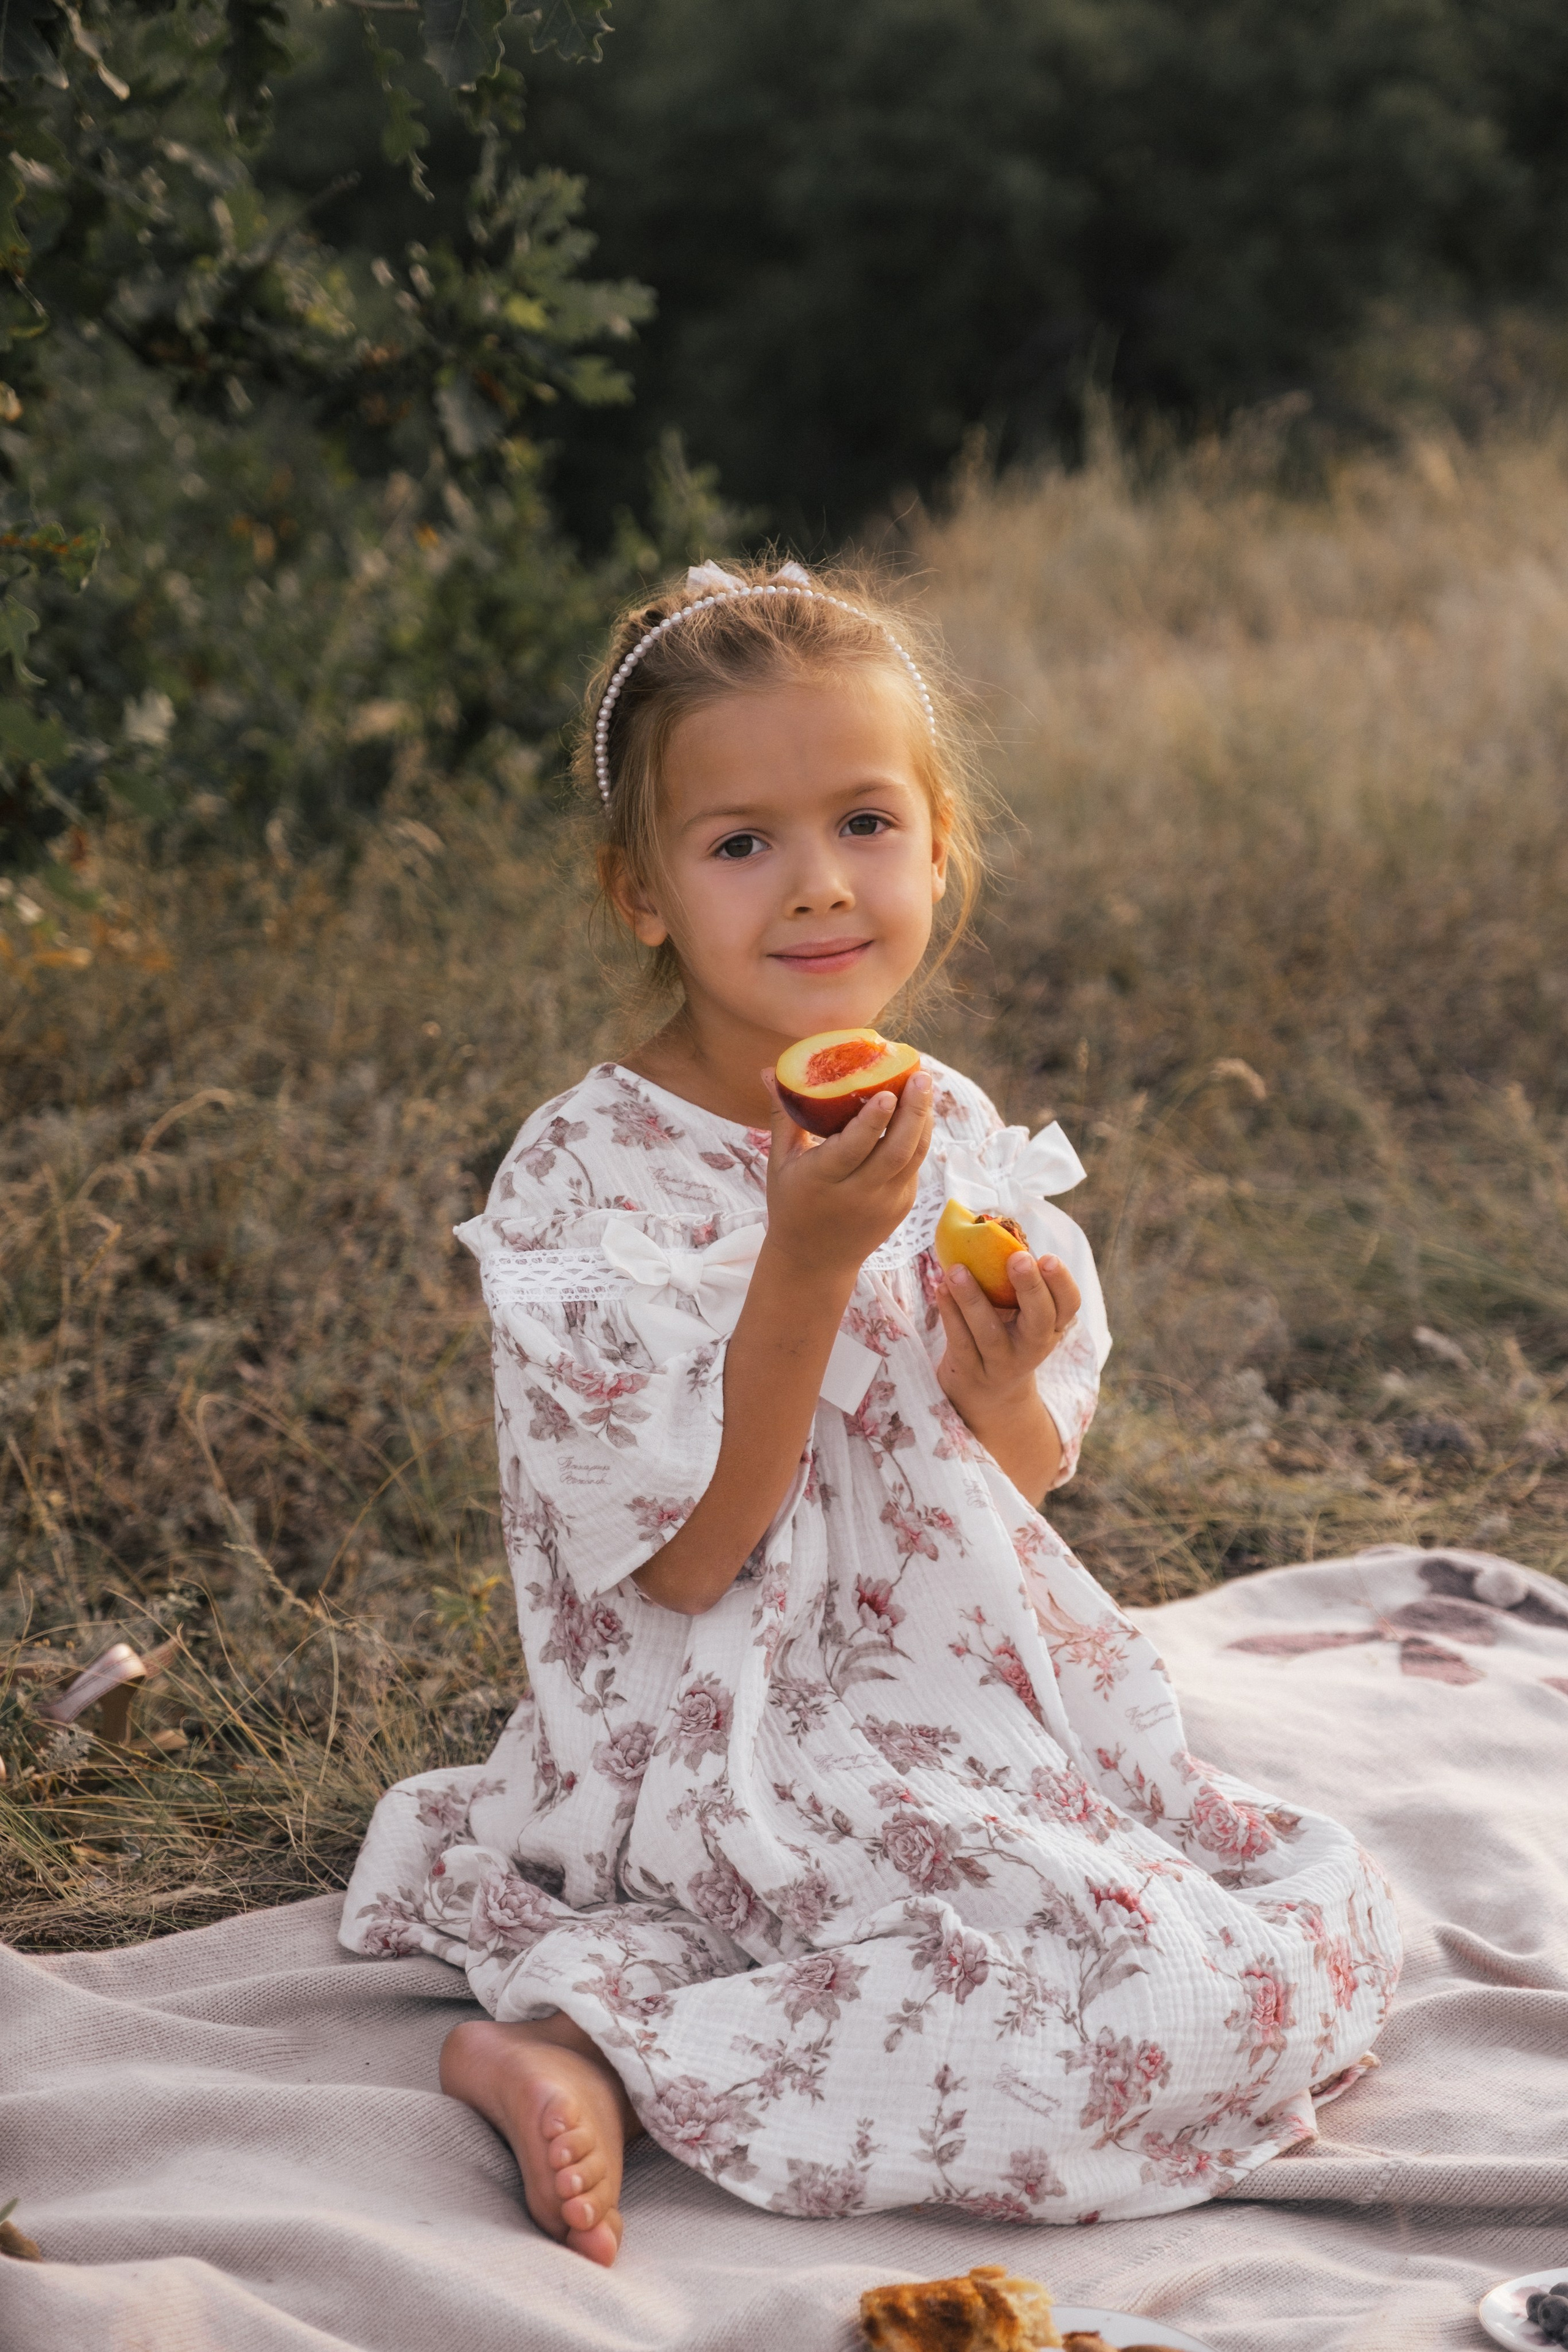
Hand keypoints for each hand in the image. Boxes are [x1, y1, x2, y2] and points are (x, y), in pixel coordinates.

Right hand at [761, 1067, 933, 1286]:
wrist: (815, 1262)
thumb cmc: (792, 1204)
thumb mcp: (780, 1164)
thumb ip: (783, 1117)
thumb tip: (770, 1072)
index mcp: (822, 1182)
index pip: (852, 1149)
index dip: (872, 1122)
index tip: (886, 1092)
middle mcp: (859, 1195)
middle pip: (895, 1151)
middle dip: (912, 1111)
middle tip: (920, 1076)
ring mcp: (885, 1203)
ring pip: (914, 1157)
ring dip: (923, 1119)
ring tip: (925, 1084)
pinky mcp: (902, 1206)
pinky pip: (914, 1166)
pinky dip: (920, 1136)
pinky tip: (920, 1110)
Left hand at [935, 1249, 1081, 1428]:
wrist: (988, 1395)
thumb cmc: (1006, 1335)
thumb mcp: (1022, 1315)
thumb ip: (1016, 1282)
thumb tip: (993, 1228)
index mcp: (1052, 1326)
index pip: (1069, 1304)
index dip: (1061, 1282)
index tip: (1047, 1258)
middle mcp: (1033, 1346)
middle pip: (1039, 1319)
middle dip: (1030, 1288)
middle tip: (1018, 1259)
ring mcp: (1002, 1362)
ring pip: (989, 1333)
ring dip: (973, 1299)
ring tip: (957, 1270)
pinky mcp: (971, 1372)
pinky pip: (960, 1341)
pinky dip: (950, 1314)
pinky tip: (941, 1289)